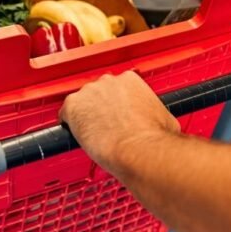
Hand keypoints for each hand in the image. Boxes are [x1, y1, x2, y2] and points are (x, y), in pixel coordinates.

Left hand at [59, 71, 179, 175]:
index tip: (119, 115)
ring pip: (82, 102)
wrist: (139, 151)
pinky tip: (77, 134)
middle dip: (102, 108)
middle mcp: (108, 81)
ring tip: (94, 134)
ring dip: (86, 115)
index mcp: (131, 80)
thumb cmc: (152, 139)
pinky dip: (69, 124)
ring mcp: (89, 92)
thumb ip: (155, 112)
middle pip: (99, 92)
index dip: (117, 104)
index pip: (118, 87)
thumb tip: (160, 121)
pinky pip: (65, 114)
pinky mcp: (73, 106)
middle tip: (107, 126)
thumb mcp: (165, 118)